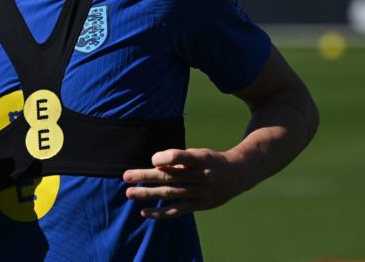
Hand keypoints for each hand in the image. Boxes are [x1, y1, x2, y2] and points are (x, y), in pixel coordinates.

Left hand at [123, 148, 246, 218]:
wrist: (238, 175)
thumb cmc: (211, 160)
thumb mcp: (199, 153)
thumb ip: (180, 160)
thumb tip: (155, 167)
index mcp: (200, 158)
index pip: (179, 157)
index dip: (164, 158)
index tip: (153, 160)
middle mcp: (200, 175)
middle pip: (169, 177)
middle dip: (145, 176)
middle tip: (126, 176)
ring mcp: (200, 192)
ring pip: (169, 193)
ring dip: (147, 194)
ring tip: (129, 193)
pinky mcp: (199, 205)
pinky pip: (177, 210)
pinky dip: (160, 212)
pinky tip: (144, 212)